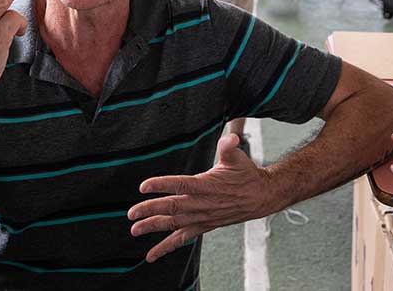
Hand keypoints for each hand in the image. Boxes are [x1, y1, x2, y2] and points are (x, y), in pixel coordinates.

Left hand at [128, 134, 264, 262]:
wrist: (261, 197)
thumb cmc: (246, 174)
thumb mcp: (238, 157)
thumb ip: (229, 147)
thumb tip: (230, 138)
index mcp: (207, 186)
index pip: (181, 185)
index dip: (162, 185)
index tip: (144, 185)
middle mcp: (203, 204)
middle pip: (173, 208)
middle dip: (151, 210)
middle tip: (131, 213)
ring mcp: (203, 218)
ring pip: (175, 224)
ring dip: (154, 227)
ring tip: (135, 230)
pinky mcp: (204, 226)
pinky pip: (183, 238)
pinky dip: (167, 246)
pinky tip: (152, 255)